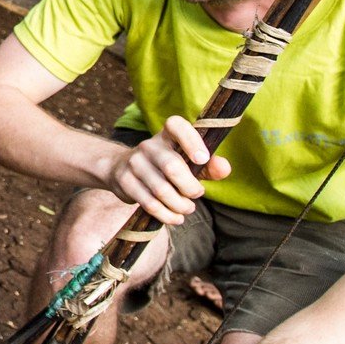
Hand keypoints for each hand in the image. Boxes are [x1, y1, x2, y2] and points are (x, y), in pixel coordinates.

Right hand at [106, 115, 230, 224]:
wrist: (120, 168)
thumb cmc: (164, 166)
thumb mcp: (187, 162)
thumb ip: (208, 166)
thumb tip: (225, 168)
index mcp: (167, 135)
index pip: (177, 126)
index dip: (192, 141)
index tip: (203, 159)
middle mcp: (149, 145)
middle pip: (172, 167)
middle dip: (190, 188)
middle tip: (197, 194)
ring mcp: (134, 162)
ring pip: (162, 190)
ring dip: (180, 205)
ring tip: (187, 208)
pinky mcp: (125, 181)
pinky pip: (150, 203)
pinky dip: (167, 215)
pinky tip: (176, 217)